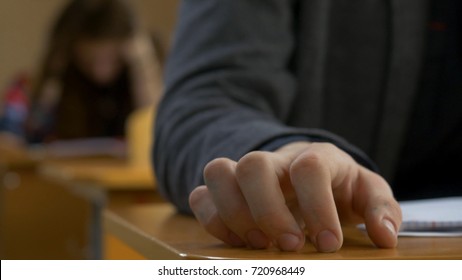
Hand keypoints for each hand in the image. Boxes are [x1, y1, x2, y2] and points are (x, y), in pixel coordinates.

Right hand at [189, 142, 401, 251]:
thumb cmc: (339, 186)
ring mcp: (247, 172)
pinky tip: (239, 241)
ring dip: (233, 214)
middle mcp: (277, 160)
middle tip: (289, 245)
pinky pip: (201, 195)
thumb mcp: (367, 193)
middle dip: (268, 212)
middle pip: (253, 165)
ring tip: (258, 244)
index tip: (328, 243)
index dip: (316, 206)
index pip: (308, 167)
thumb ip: (381, 209)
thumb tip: (384, 236)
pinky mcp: (227, 189)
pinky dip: (213, 220)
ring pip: (217, 172)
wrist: (309, 173)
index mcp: (316, 156)